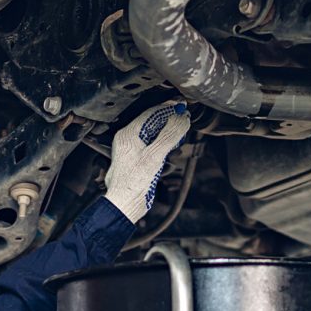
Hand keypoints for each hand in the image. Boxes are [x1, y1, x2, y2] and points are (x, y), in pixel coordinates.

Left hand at [104, 101, 190, 223]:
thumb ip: (169, 135)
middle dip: (170, 122)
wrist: (125, 205)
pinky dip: (164, 150)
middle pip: (153, 124)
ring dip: (169, 137)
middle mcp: (128, 141)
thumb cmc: (132, 183)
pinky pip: (154, 150)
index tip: (182, 105)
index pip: (150, 113)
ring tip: (180, 138)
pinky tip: (171, 156)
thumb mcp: (155, 156)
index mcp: (127, 134)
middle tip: (185, 120)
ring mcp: (133, 152)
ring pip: (155, 137)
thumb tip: (181, 118)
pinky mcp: (139, 162)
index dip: (168, 108)